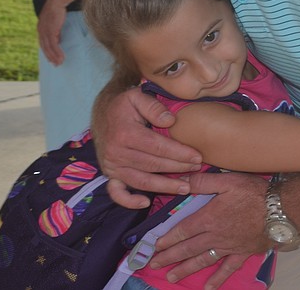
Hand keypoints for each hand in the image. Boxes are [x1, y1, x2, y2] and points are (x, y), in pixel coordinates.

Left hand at [37, 0, 66, 64]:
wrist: (57, 1)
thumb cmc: (58, 10)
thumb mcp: (55, 22)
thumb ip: (56, 32)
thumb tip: (58, 41)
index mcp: (41, 29)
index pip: (43, 43)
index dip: (47, 52)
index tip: (52, 59)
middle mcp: (41, 31)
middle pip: (44, 47)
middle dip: (50, 57)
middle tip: (56, 65)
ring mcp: (44, 31)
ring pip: (48, 48)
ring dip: (54, 57)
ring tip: (60, 63)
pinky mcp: (50, 31)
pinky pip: (53, 45)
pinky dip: (57, 52)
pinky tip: (61, 57)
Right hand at [93, 86, 202, 207]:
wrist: (102, 112)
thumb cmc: (124, 104)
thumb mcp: (137, 96)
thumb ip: (153, 107)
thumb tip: (170, 121)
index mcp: (124, 133)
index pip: (158, 147)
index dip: (179, 153)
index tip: (197, 156)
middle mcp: (116, 152)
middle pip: (153, 165)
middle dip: (178, 168)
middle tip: (197, 169)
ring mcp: (112, 165)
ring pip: (142, 181)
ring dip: (164, 187)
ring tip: (185, 187)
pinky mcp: (109, 174)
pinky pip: (117, 193)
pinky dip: (130, 201)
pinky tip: (145, 202)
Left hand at [151, 172, 270, 287]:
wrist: (281, 210)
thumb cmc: (255, 193)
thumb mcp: (227, 180)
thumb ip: (203, 181)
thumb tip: (182, 180)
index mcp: (209, 217)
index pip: (182, 230)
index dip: (167, 239)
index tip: (155, 246)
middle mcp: (215, 235)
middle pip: (187, 248)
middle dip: (169, 257)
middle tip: (154, 265)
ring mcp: (228, 246)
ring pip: (202, 260)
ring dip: (185, 269)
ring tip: (171, 278)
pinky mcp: (242, 253)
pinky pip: (227, 268)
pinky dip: (217, 279)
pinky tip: (208, 288)